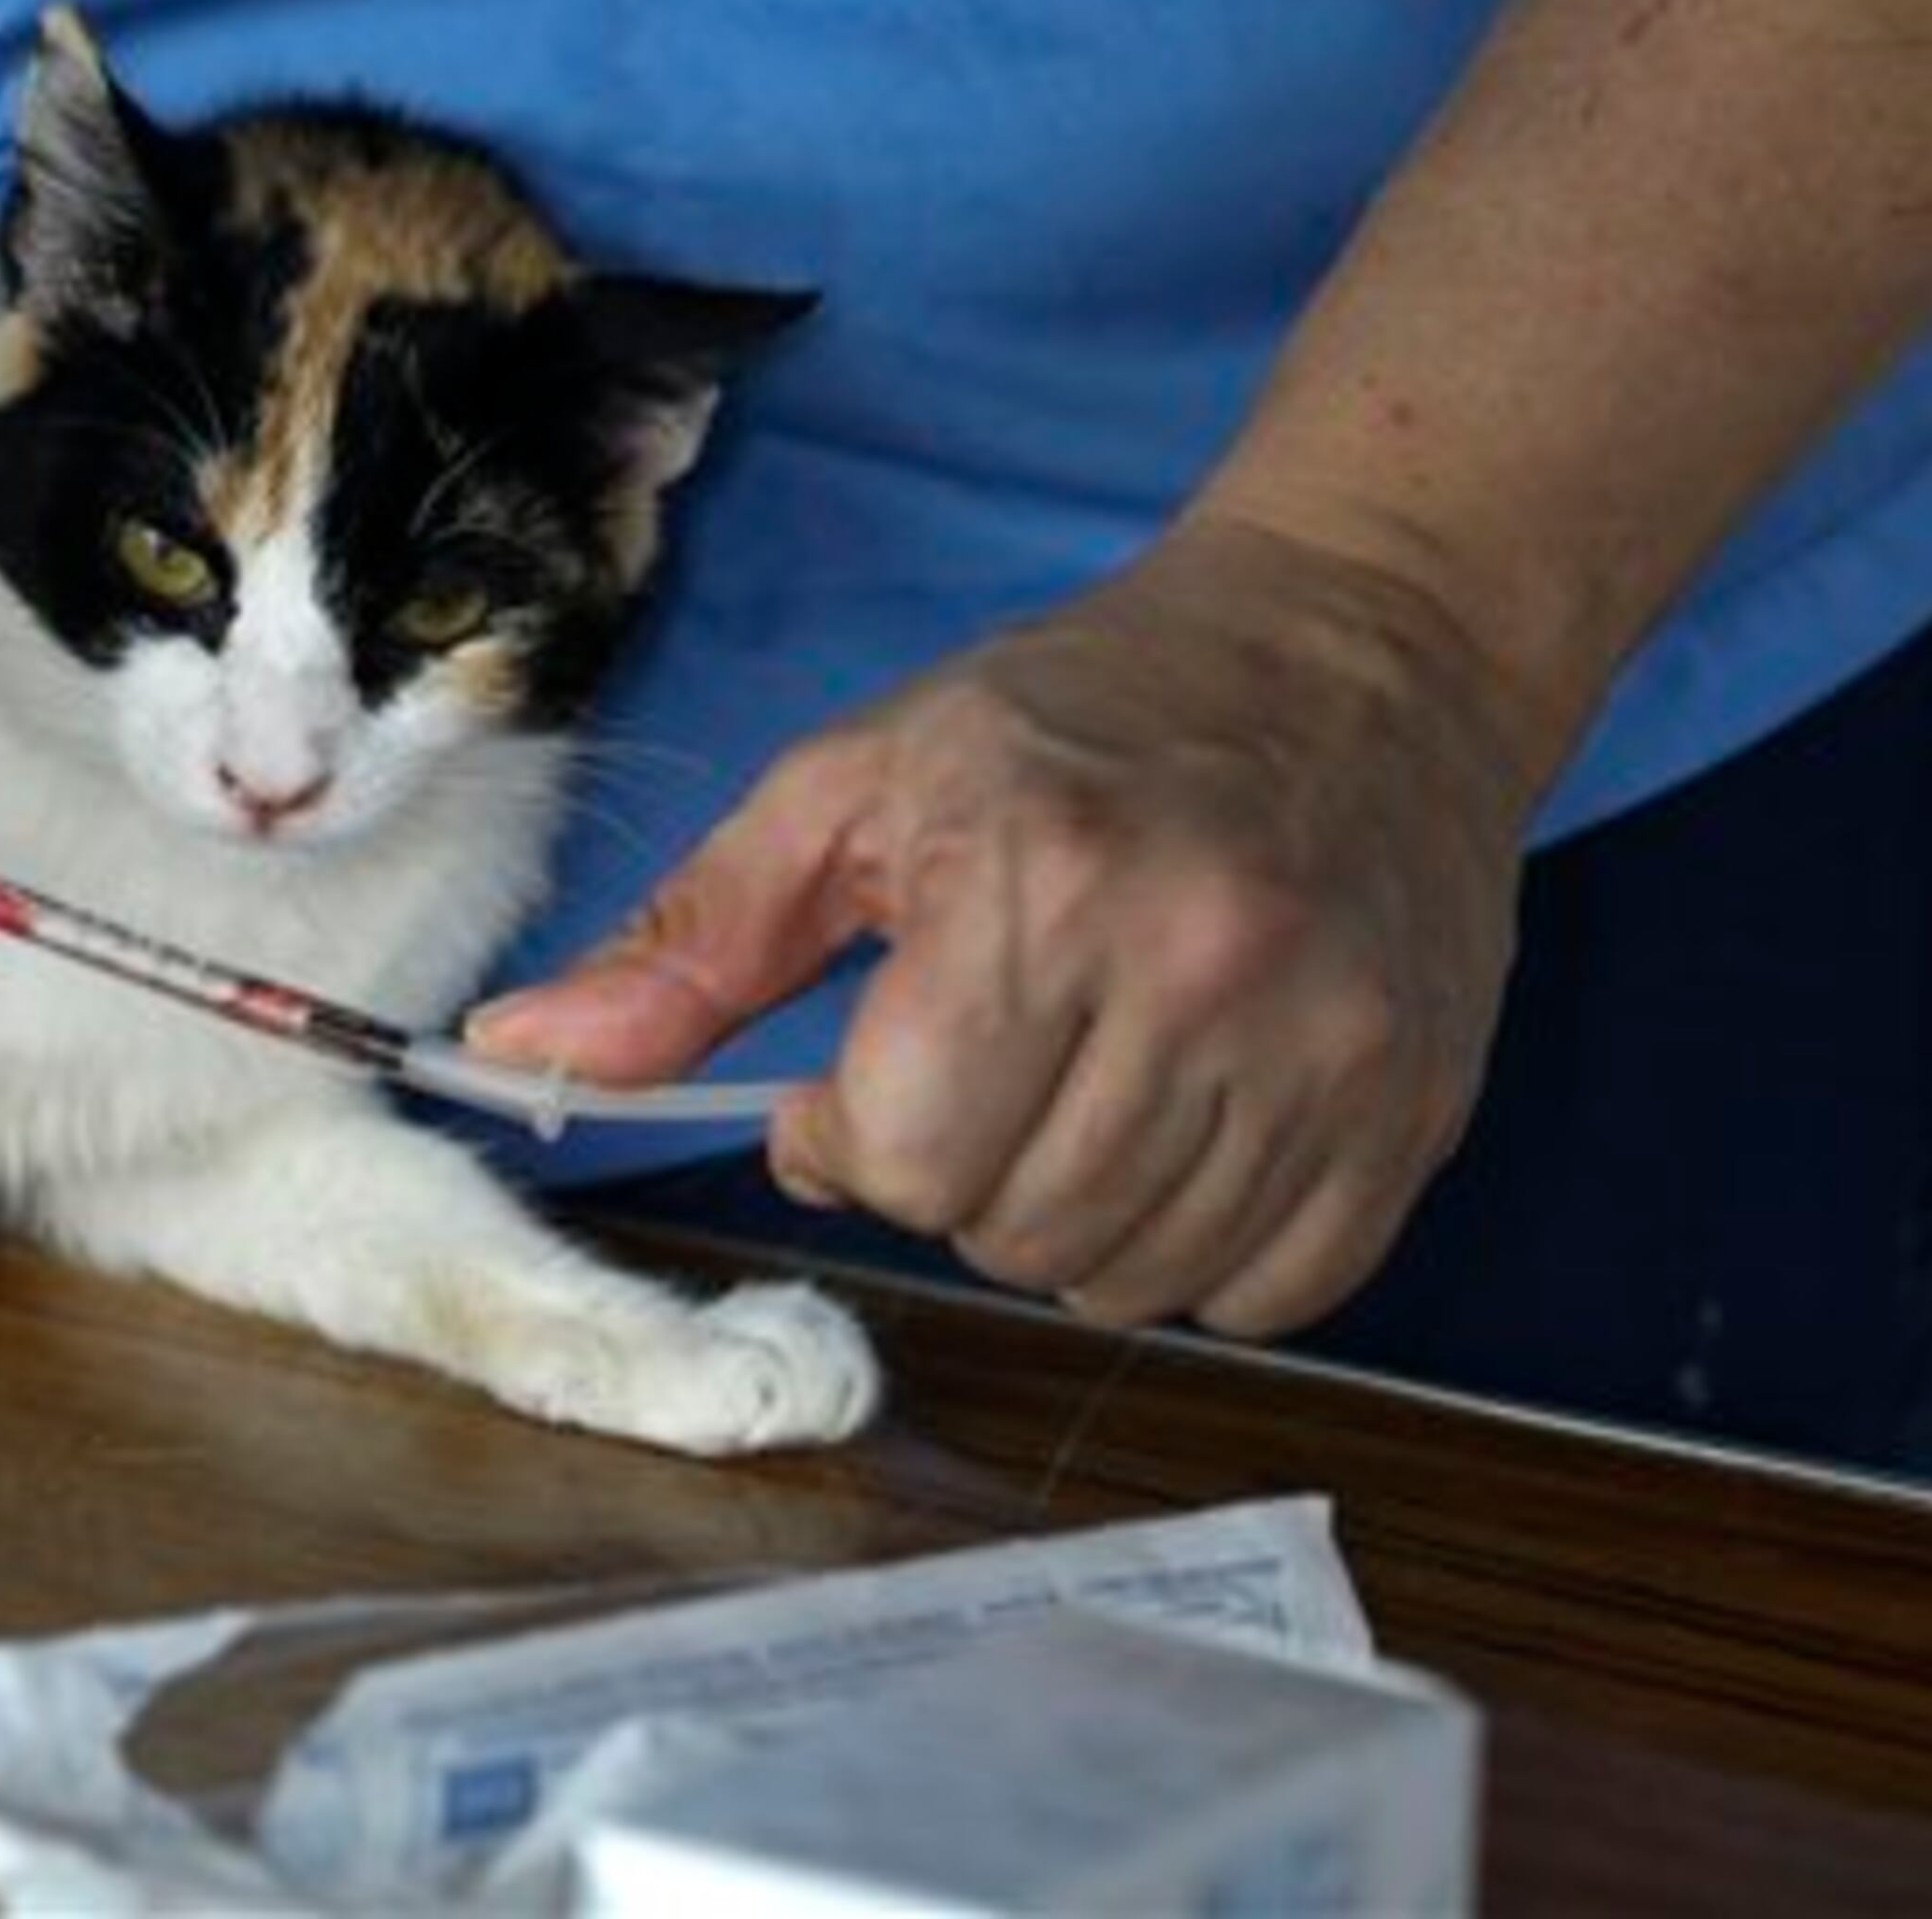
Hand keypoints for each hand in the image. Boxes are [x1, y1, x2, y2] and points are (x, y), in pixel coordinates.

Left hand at [471, 515, 1545, 1336]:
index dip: (854, 1135)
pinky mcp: (1416, 1105)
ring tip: (1081, 1084)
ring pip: (1136, 1278)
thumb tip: (514, 1051)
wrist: (1357, 641)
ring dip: (1071, 1219)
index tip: (871, 1063)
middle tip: (986, 1059)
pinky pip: (1272, 1291)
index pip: (904, 1157)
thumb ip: (689, 941)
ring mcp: (1330, 1047)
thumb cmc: (1078, 711)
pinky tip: (1183, 1131)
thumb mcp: (854, 786)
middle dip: (959, 1173)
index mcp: (1037, 881)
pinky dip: (1203, 1248)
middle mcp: (1202, 969)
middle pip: (1013, 1230)